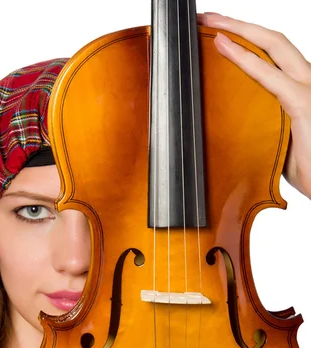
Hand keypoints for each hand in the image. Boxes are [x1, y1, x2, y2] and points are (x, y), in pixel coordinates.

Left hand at [197, 13, 310, 199]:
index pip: (273, 55)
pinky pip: (271, 75)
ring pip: (273, 46)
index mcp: (301, 90)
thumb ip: (263, 127)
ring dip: (238, 30)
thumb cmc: (309, 170)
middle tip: (207, 16)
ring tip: (210, 22)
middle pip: (273, 40)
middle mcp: (308, 82)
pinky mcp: (304, 104)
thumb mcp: (278, 144)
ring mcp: (309, 89)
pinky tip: (224, 46)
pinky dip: (244, 58)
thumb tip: (236, 126)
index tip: (218, 32)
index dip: (247, 39)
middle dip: (238, 24)